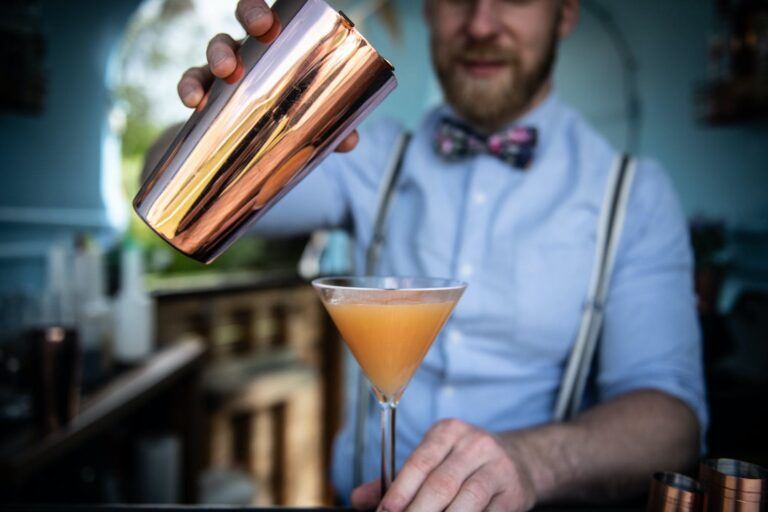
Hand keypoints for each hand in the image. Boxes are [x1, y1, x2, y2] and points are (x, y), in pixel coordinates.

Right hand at [175, 0, 357, 152]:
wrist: (241, 148)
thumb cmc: (282, 119)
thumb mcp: (308, 120)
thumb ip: (331, 126)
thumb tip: (350, 142)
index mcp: (282, 47)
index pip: (278, 15)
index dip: (270, 10)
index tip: (274, 21)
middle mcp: (252, 49)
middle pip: (246, 16)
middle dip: (251, 14)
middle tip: (263, 28)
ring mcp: (225, 67)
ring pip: (217, 46)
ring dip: (219, 54)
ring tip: (226, 71)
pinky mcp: (203, 91)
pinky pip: (191, 81)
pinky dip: (189, 88)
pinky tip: (192, 101)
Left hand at [351, 419, 536, 511]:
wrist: (519, 460)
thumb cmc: (463, 463)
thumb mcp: (432, 460)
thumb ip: (396, 480)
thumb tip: (358, 499)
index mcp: (448, 432)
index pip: (419, 463)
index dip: (399, 492)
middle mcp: (474, 444)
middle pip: (440, 484)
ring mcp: (498, 467)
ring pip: (466, 501)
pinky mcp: (514, 492)